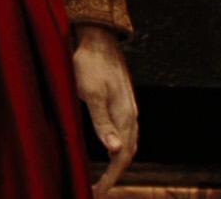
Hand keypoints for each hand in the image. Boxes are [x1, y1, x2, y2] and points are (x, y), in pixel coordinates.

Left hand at [73, 26, 137, 195]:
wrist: (98, 38)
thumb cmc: (89, 64)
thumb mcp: (91, 94)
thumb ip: (102, 123)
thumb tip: (115, 151)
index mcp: (125, 116)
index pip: (123, 156)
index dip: (112, 178)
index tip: (98, 192)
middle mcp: (131, 115)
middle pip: (128, 153)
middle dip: (115, 175)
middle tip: (98, 190)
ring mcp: (129, 108)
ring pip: (128, 143)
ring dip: (118, 162)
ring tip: (103, 177)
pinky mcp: (123, 102)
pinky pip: (125, 132)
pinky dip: (119, 147)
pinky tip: (110, 149)